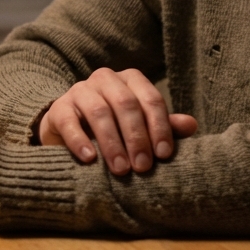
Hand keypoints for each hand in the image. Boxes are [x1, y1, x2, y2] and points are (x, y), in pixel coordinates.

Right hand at [39, 67, 197, 175]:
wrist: (68, 131)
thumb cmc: (113, 129)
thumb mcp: (140, 127)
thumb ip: (163, 126)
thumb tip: (191, 125)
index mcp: (130, 80)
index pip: (150, 98)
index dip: (159, 126)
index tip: (164, 154)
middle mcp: (105, 79)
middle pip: (126, 103)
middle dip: (137, 137)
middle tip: (143, 167)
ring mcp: (80, 91)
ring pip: (99, 111)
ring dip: (112, 142)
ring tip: (121, 169)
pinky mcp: (58, 108)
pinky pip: (69, 121)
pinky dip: (79, 140)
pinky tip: (89, 159)